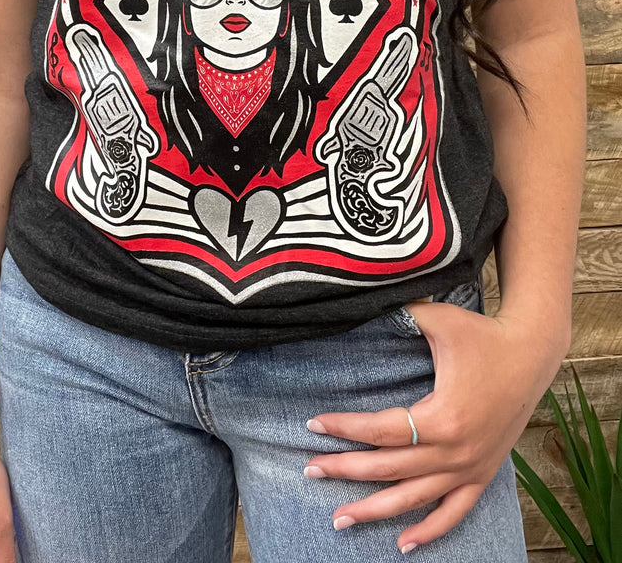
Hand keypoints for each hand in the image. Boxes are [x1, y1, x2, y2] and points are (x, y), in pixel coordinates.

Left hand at [303, 300, 565, 553]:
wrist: (532, 352)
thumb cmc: (483, 334)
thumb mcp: (439, 319)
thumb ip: (400, 315)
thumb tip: (362, 304)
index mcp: (442, 417)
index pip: (380, 430)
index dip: (344, 428)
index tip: (313, 424)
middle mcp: (455, 451)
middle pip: (389, 468)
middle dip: (345, 470)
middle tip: (310, 469)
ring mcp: (470, 467)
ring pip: (414, 499)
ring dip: (375, 511)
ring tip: (340, 518)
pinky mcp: (483, 474)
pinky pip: (453, 512)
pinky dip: (429, 530)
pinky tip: (403, 543)